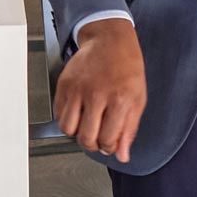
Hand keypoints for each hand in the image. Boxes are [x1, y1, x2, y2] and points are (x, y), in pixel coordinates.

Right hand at [55, 20, 146, 160]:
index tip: (110, 144)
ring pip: (68, 128)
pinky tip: (78, 113)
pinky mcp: (64, 84)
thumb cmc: (127, 67)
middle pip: (86, 137)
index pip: (107, 139)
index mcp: (119, 99)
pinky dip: (67, 119)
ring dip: (77, 133)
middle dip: (92, 144)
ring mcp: (77, 89)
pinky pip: (59, 113)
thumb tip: (122, 155)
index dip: (109, 148)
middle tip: (98, 138)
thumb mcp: (138, 98)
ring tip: (87, 126)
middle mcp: (96, 95)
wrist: (109, 41)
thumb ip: (129, 129)